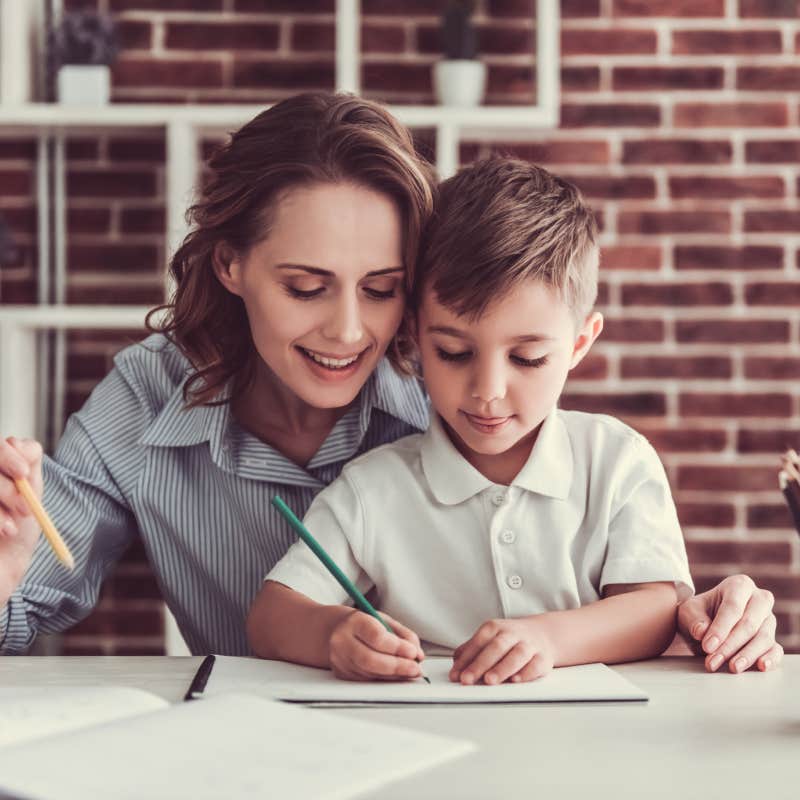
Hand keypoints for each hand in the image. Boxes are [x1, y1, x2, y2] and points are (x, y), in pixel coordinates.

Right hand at [0, 437, 44, 601]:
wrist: (1, 572)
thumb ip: (27, 465)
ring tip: (11, 528)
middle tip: (25, 508)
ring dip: (1, 497)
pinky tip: (3, 532)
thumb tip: (22, 445)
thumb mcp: (28, 495)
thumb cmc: (14, 535)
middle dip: (6, 486)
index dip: (7, 454)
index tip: (24, 473)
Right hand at [328, 610, 424, 681]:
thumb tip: (417, 654)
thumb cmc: (360, 623)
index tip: (413, 652)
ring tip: (410, 672)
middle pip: (371, 659)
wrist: (331, 630)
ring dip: (394, 675)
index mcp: (354, 622)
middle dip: (397, 667)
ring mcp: (340, 659)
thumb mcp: (382, 619)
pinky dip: (385, 679)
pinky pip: (367, 680)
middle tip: (415, 668)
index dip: (397, 647)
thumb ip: (402, 634)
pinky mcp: (342, 673)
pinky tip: (396, 676)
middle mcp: (343, 641)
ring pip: (369, 673)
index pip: (376, 636)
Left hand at [450, 618, 553, 685]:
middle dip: (481, 664)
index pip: (478, 642)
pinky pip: (536, 665)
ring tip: (490, 681)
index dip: (466, 659)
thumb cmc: (509, 640)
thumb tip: (455, 668)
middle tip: (468, 679)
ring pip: (517, 654)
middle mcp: (512, 634)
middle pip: (496, 647)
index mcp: (495, 628)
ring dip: (502, 668)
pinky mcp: (543, 658)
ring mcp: (529, 645)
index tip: (456, 675)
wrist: (542, 634)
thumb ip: (470, 652)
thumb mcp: (488, 639)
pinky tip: (515, 680)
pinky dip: (526, 673)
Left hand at [677, 574, 782, 673]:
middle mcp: (759, 600)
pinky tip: (761, 666)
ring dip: (746, 655)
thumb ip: (693, 619)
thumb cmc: (698, 614)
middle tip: (713, 660)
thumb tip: (701, 631)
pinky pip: (776, 650)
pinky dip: (771, 659)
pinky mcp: (773, 639)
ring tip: (731, 668)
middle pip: (749, 623)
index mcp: (739, 585)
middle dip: (730, 645)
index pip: (733, 607)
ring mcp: (768, 620)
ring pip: (763, 638)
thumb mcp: (688, 612)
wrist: (705, 626)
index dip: (721, 628)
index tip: (707, 646)